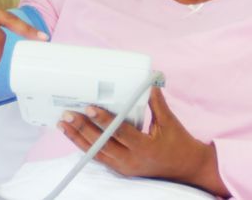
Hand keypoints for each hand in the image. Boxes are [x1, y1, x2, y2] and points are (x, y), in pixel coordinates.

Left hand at [58, 88, 224, 193]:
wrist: (187, 168)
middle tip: (68, 115)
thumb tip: (148, 80)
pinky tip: (74, 136)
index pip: (119, 133)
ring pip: (96, 154)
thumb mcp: (169, 122)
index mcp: (145, 148)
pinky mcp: (121, 170)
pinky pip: (100, 159)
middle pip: (102, 145)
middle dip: (82, 129)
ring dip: (78, 139)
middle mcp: (132, 161)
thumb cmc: (179, 143)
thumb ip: (156, 102)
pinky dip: (86, 147)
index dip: (104, 121)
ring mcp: (125, 168)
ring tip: (63, 125)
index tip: (89, 108)